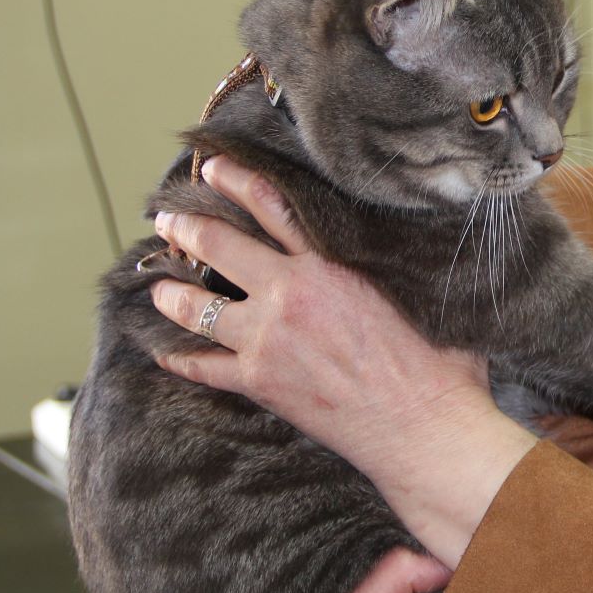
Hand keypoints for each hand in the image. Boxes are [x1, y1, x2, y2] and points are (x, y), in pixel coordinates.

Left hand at [147, 157, 536, 565]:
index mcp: (328, 264)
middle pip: (219, 247)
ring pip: (198, 307)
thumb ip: (383, 262)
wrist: (421, 424)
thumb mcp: (411, 290)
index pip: (271, 206)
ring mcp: (267, 340)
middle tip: (167, 220)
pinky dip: (180, 358)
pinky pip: (203, 366)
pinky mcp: (259, 382)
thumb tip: (388, 241)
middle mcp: (289, 294)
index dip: (236, 180)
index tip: (212, 167)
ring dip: (171, 293)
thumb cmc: (433, 361)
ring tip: (158, 285)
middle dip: (185, 228)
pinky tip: (166, 353)